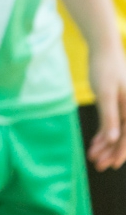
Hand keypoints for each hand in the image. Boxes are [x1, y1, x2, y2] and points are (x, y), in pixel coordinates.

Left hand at [88, 42, 125, 169]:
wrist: (104, 50)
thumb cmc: (105, 69)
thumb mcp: (105, 94)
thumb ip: (110, 117)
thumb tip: (112, 140)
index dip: (119, 153)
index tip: (109, 165)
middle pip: (124, 138)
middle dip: (110, 152)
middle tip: (97, 165)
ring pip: (118, 133)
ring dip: (106, 145)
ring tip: (92, 156)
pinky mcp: (118, 105)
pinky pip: (113, 124)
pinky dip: (104, 134)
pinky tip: (94, 144)